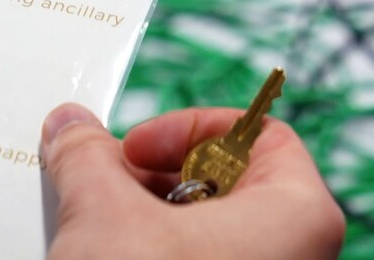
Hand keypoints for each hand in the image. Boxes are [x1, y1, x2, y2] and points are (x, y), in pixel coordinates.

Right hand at [41, 103, 344, 259]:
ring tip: (95, 234)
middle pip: (230, 186)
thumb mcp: (103, 215)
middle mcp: (299, 259)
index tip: (135, 149)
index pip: (262, 136)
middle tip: (104, 188)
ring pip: (210, 238)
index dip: (192, 129)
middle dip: (156, 181)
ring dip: (146, 225)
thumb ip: (88, 158)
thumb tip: (72, 127)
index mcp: (301, 215)